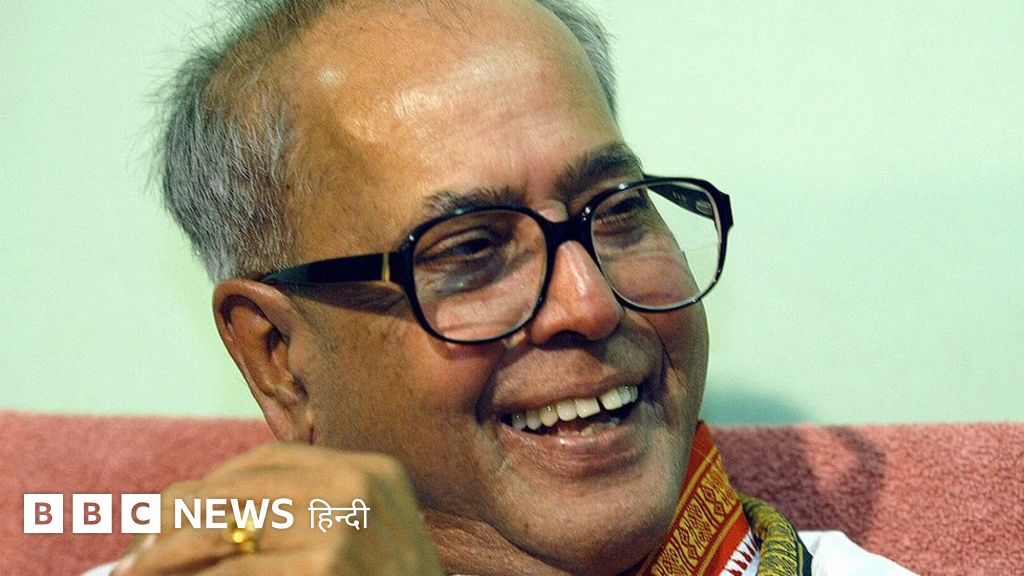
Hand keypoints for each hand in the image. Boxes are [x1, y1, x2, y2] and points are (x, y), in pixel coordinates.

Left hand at [113, 443, 444, 574]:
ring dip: (168, 559)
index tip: (168, 520)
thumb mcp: (364, 539)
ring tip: (140, 575)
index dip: (207, 488)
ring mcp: (342, 529)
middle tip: (136, 560)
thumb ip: (302, 515)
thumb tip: (196, 514)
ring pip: (222, 529)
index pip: (264, 460)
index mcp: (369, 471)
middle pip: (235, 487)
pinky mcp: (323, 570)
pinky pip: (234, 572)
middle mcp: (358, 486)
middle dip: (173, 525)